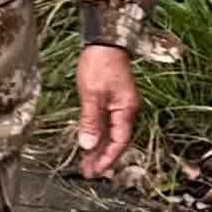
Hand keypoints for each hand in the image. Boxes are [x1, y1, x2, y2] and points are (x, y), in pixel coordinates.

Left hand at [74, 44, 139, 179]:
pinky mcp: (112, 98)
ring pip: (110, 133)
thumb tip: (88, 145)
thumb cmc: (100, 63)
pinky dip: (97, 134)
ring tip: (85, 161)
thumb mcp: (92, 94)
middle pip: (115, 140)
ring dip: (98, 147)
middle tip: (87, 172)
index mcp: (125, 110)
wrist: (105, 40)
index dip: (107, 159)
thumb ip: (90, 121)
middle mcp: (125, 109)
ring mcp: (119, 104)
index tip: (94, 171)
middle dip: (102, 158)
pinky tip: (89, 140)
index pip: (119, 142)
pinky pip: (106, 122)